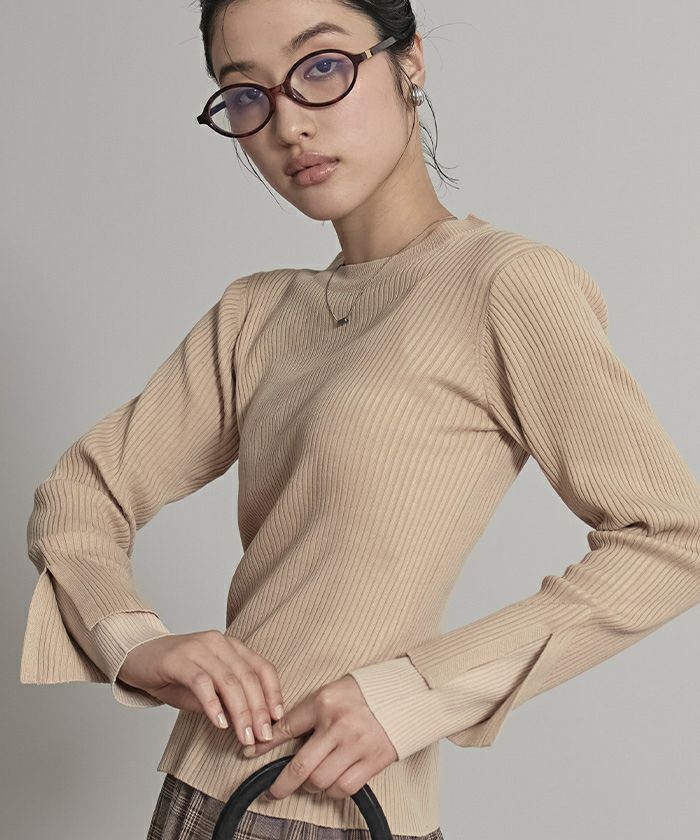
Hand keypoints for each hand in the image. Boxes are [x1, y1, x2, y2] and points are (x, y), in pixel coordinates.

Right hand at [117, 630, 284, 748]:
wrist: (137, 656)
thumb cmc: (173, 673)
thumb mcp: (206, 688)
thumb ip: (226, 700)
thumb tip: (250, 724)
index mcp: (231, 646)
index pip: (262, 667)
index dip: (273, 693)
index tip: (279, 718)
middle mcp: (218, 643)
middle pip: (248, 677)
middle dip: (259, 709)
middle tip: (263, 736)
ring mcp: (199, 648)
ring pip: (229, 680)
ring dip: (240, 711)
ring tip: (244, 736)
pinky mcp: (179, 659)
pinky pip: (202, 682)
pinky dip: (213, 705)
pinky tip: (219, 723)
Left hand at [240, 674, 398, 800]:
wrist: (405, 694)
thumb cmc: (364, 693)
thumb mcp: (331, 693)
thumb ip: (307, 713)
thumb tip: (276, 732)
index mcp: (325, 702)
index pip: (287, 727)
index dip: (265, 744)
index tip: (249, 753)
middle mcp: (339, 725)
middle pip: (301, 766)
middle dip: (282, 784)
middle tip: (275, 791)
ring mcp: (357, 744)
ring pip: (321, 781)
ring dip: (311, 787)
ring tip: (309, 783)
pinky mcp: (374, 760)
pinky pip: (344, 787)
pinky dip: (333, 790)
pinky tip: (331, 784)